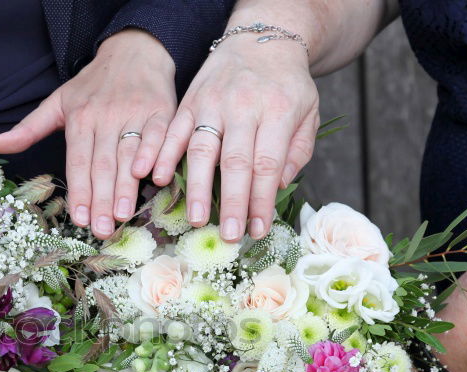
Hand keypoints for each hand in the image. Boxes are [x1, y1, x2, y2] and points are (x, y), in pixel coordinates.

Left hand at [0, 29, 176, 238]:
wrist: (134, 49)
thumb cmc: (93, 84)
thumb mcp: (57, 102)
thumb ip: (29, 128)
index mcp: (81, 119)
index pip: (78, 162)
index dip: (79, 191)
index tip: (79, 219)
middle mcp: (107, 118)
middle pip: (103, 165)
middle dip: (101, 201)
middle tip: (101, 230)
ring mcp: (135, 115)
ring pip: (129, 157)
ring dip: (126, 188)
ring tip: (121, 217)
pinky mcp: (161, 112)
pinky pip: (158, 138)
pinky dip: (156, 157)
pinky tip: (153, 179)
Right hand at [151, 38, 318, 241]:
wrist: (260, 40)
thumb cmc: (287, 84)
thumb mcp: (308, 111)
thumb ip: (298, 150)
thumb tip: (280, 186)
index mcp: (277, 111)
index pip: (267, 164)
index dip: (261, 200)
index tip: (258, 229)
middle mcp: (242, 106)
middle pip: (236, 162)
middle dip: (233, 203)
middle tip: (230, 236)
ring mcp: (212, 103)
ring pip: (202, 150)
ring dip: (198, 188)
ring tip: (197, 218)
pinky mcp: (189, 101)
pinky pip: (174, 131)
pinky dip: (164, 155)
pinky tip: (158, 179)